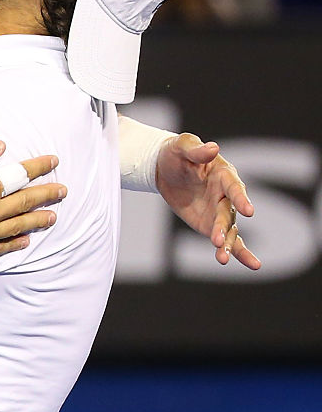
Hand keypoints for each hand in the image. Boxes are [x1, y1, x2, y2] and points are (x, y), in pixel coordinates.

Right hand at [0, 141, 63, 260]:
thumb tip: (0, 146)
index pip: (19, 174)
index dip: (39, 166)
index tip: (53, 161)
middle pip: (25, 201)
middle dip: (47, 194)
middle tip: (63, 191)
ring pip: (18, 226)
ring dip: (38, 219)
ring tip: (52, 216)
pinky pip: (1, 247)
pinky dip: (16, 243)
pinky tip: (26, 241)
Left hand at [155, 134, 260, 269]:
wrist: (164, 168)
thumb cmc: (176, 153)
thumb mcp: (182, 147)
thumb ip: (197, 150)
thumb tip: (213, 148)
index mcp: (223, 174)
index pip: (234, 188)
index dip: (241, 199)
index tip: (248, 211)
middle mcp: (226, 195)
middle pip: (228, 214)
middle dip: (224, 227)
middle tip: (218, 240)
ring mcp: (220, 212)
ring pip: (230, 231)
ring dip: (229, 245)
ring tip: (223, 258)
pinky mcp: (211, 224)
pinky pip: (226, 240)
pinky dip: (235, 251)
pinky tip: (247, 264)